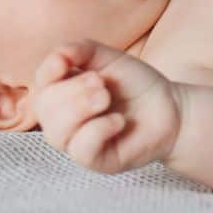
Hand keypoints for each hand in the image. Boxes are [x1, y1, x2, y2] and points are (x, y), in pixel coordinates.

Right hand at [33, 40, 180, 172]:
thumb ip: (80, 50)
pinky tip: (118, 121)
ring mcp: (77, 143)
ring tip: (106, 98)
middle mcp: (64, 121)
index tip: (64, 63)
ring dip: (82, 108)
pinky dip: (99, 129)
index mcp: (63, 93)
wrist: (172, 107)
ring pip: (57, 132)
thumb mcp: (108, 58)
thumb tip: (57, 56)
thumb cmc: (136, 84)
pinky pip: (82, 149)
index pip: (40, 84)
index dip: (47, 72)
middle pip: (45, 107)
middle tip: (102, 85)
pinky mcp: (95, 162)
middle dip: (73, 90)